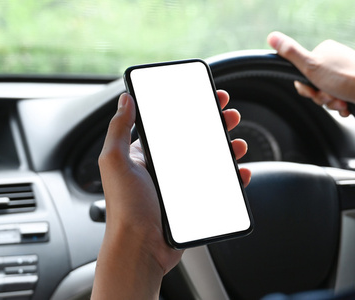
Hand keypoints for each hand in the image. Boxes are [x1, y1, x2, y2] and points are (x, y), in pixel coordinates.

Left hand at [92, 91, 249, 298]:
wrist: (140, 251)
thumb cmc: (124, 210)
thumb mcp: (114, 162)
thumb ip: (118, 129)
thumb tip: (126, 99)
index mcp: (145, 156)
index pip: (171, 125)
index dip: (190, 108)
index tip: (207, 97)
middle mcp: (163, 170)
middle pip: (195, 140)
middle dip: (215, 125)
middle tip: (230, 116)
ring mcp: (180, 188)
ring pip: (210, 162)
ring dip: (227, 149)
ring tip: (237, 144)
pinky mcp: (194, 205)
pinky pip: (218, 188)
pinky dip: (232, 179)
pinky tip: (240, 172)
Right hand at [267, 31, 354, 116]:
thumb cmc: (344, 77)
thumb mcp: (311, 65)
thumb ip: (291, 53)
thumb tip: (272, 37)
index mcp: (324, 51)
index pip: (303, 72)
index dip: (305, 86)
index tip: (312, 89)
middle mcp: (334, 61)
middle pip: (314, 85)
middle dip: (320, 96)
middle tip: (328, 95)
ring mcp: (344, 74)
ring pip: (327, 95)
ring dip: (331, 103)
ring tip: (341, 101)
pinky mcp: (353, 86)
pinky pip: (339, 100)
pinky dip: (341, 106)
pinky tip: (347, 105)